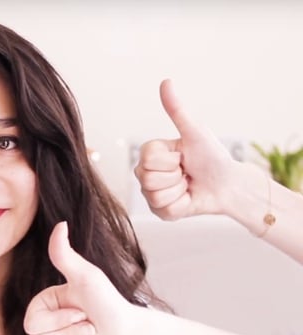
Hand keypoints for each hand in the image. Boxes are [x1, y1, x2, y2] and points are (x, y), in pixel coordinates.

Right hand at [24, 221, 135, 334]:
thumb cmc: (109, 302)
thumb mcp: (86, 276)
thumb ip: (64, 254)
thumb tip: (60, 224)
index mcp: (45, 308)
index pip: (30, 324)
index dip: (56, 320)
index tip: (78, 309)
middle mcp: (47, 330)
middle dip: (71, 334)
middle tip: (89, 324)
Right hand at [134, 79, 235, 219]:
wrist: (228, 184)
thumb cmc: (212, 156)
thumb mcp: (194, 132)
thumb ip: (176, 110)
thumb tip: (166, 82)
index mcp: (150, 154)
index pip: (147, 159)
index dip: (170, 159)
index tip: (182, 156)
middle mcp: (146, 174)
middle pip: (147, 179)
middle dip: (175, 176)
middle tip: (186, 172)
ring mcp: (151, 194)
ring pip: (155, 195)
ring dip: (180, 190)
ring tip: (188, 184)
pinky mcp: (160, 212)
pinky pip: (164, 210)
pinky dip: (183, 205)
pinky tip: (188, 198)